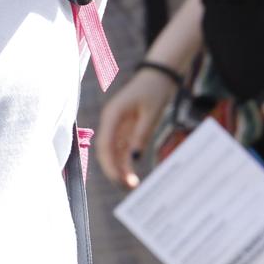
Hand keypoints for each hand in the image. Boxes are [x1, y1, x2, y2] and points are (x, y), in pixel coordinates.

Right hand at [94, 65, 177, 188]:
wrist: (158, 76)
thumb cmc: (154, 90)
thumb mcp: (151, 113)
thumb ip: (141, 135)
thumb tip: (134, 158)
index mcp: (112, 115)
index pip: (105, 144)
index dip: (109, 164)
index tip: (118, 180)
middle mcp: (110, 122)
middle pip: (106, 151)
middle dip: (113, 170)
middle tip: (126, 187)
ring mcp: (117, 126)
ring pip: (113, 153)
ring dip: (119, 169)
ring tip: (131, 186)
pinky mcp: (125, 130)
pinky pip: (121, 150)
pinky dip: (125, 163)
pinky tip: (131, 176)